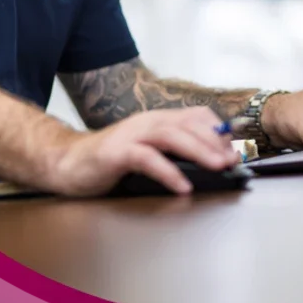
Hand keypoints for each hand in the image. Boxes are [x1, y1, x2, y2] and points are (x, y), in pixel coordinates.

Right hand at [49, 107, 241, 197]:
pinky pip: (147, 159)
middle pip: (188, 124)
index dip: (218, 131)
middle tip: (233, 161)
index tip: (235, 149)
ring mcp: (131, 135)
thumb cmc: (110, 162)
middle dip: (215, 142)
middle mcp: (147, 122)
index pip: (196, 116)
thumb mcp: (147, 153)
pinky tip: (182, 186)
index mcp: (157, 120)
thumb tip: (209, 167)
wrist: (67, 163)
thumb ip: (172, 155)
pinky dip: (168, 172)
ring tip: (218, 167)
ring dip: (199, 151)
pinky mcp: (117, 152)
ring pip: (171, 136)